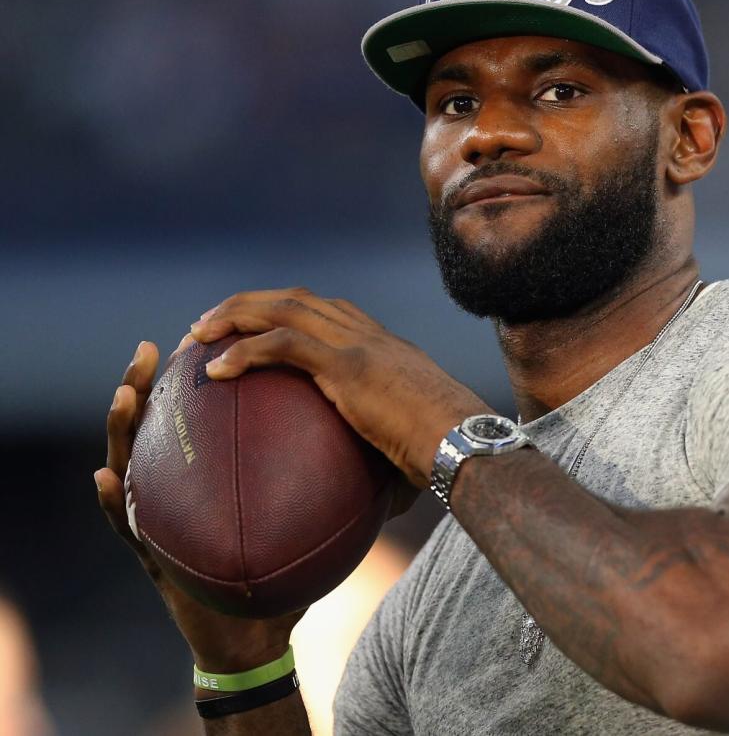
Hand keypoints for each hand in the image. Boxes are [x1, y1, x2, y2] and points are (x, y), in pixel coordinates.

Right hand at [95, 341, 302, 672]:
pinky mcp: (149, 551)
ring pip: (133, 460)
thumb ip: (334, 479)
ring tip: (126, 394)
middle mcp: (180, 482)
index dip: (204, 374)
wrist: (256, 629)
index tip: (211, 335)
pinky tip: (106, 476)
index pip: (205, 412)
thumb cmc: (284, 568)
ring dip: (123, 425)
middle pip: (160, 423)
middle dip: (150, 381)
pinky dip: (115, 499)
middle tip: (153, 348)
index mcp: (215, 467)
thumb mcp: (314, 516)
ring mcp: (160, 513)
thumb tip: (385, 448)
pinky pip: (126, 522)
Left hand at [188, 288, 491, 487]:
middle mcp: (368, 334)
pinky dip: (245, 352)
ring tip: (196, 336)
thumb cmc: (449, 455)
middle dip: (246, 304)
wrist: (467, 441)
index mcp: (382, 346)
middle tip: (206, 325)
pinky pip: (283, 346)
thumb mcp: (410, 444)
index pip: (324, 309)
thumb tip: (369, 510)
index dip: (281, 310)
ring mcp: (358, 344)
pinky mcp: (349, 365)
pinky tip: (215, 371)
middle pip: (295, 298)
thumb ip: (382, 458)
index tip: (249, 324)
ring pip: (282, 310)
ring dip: (233, 317)